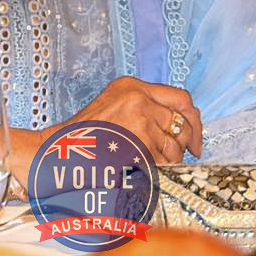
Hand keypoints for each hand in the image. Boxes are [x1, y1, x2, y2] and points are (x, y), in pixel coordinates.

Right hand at [4, 76, 202, 185]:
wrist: (60, 151)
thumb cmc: (86, 136)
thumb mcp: (115, 107)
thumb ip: (145, 108)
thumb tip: (184, 126)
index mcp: (131, 86)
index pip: (181, 98)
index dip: (193, 121)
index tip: (195, 140)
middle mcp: (138, 97)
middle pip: (182, 122)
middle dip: (186, 143)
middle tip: (181, 155)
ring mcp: (139, 118)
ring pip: (175, 145)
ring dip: (170, 160)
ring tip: (149, 163)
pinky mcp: (138, 140)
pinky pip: (163, 160)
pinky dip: (158, 169)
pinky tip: (141, 168)